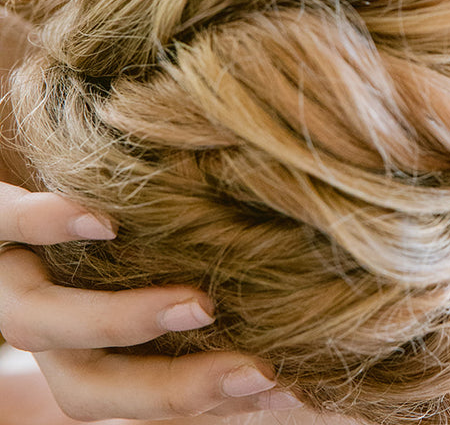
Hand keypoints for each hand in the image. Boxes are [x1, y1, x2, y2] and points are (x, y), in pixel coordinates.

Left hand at [0, 184, 300, 420]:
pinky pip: (6, 223)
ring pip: (40, 321)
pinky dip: (48, 225)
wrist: (14, 166)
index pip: (137, 392)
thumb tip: (302, 313)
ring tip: (199, 307)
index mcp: (74, 344)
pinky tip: (103, 221)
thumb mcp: (146, 262)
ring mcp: (8, 273)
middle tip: (256, 372)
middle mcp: (40, 322)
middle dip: (173, 387)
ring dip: (122, 321)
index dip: (207, 401)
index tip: (287, 388)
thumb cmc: (98, 212)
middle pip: (87, 387)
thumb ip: (199, 291)